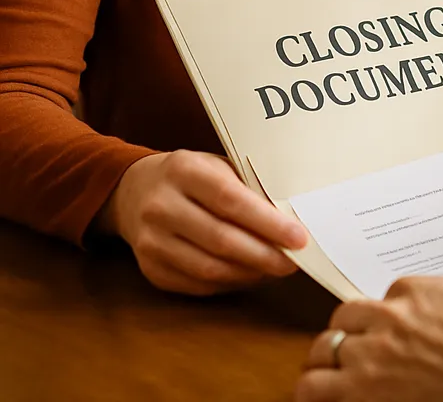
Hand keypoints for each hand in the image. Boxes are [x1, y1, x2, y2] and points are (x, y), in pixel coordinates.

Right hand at [98, 150, 307, 294]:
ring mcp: (151, 241)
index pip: (230, 200)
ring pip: (209, 268)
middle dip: (265, 254)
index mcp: (184, 171)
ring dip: (250, 273)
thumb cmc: (192, 176)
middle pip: (221, 239)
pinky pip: (197, 284)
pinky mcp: (150, 269)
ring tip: (276, 269)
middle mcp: (162, 206)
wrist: (135, 190)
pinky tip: (250, 274)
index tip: (298, 237)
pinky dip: (229, 283)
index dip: (267, 222)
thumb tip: (291, 218)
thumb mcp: (216, 166)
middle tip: (294, 261)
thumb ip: (247, 187)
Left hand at [296, 277, 442, 401]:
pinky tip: (319, 393)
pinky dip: (312, 388)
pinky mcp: (358, 390)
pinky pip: (313, 386)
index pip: (388, 296)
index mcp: (420, 291)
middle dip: (352, 332)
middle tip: (358, 349)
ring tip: (329, 372)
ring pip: (323, 347)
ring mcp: (370, 353)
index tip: (396, 330)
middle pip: (349, 315)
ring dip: (326, 358)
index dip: (390, 317)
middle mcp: (389, 316)